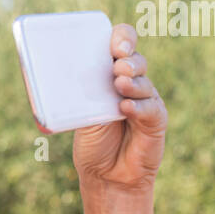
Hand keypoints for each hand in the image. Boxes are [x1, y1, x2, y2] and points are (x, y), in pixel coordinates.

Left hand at [72, 23, 167, 192]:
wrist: (106, 176)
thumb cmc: (92, 141)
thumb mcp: (80, 113)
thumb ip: (79, 94)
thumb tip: (59, 74)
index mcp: (110, 73)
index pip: (121, 43)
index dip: (122, 37)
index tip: (115, 45)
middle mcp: (131, 82)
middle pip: (136, 59)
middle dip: (128, 58)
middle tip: (117, 65)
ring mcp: (145, 99)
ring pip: (144, 81)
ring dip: (132, 81)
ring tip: (119, 84)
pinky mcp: (155, 119)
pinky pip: (150, 108)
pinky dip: (138, 106)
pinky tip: (125, 108)